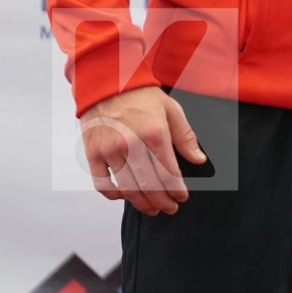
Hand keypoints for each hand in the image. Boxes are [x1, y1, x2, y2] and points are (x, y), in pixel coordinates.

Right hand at [78, 87, 206, 214]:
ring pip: (127, 188)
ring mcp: (109, 151)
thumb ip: (185, 137)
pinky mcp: (92, 154)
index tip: (182, 197)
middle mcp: (131, 145)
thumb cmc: (142, 96)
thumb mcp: (172, 110)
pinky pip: (101, 183)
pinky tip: (124, 197)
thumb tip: (198, 159)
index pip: (169, 172)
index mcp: (154, 134)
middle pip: (149, 185)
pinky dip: (113, 194)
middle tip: (170, 208)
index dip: (177, 189)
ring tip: (152, 209)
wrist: (108, 83)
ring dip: (141, 203)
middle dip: (162, 201)